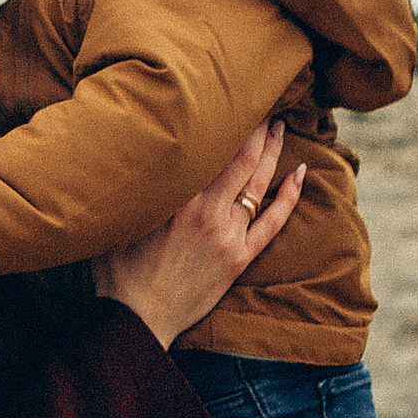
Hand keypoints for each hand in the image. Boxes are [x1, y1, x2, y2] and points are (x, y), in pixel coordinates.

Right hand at [97, 121, 301, 347]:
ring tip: (278, 128)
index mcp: (177, 199)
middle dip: (255, 129)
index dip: (225, 122)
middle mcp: (207, 212)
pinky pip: (273, 223)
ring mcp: (228, 235)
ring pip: (259, 185)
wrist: (136, 317)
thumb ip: (132, 189)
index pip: (210, 150)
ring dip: (272, 153)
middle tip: (263, 104)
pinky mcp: (239, 258)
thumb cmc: (117, 271)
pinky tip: (300, 174)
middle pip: (242, 160)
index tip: (230, 99)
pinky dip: (289, 197)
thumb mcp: (118, 220)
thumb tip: (128, 153)